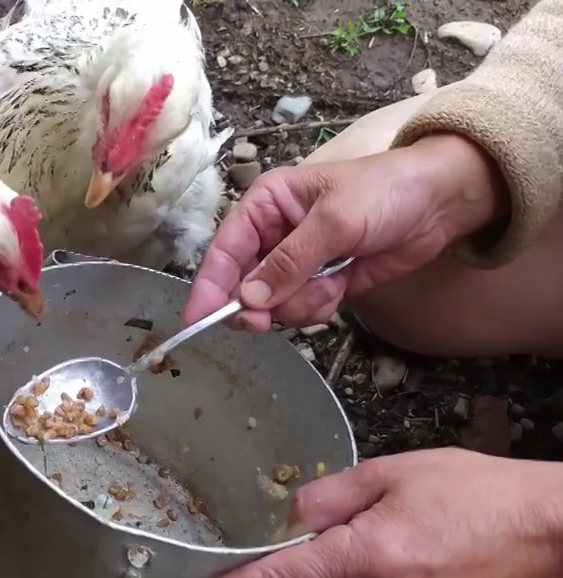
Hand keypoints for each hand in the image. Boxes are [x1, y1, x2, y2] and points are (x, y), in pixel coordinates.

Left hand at [175, 448, 562, 577]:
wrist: (546, 531)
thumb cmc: (474, 492)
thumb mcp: (391, 473)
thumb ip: (325, 497)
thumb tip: (283, 520)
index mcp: (365, 557)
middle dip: (316, 547)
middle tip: (362, 511)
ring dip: (346, 557)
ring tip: (401, 523)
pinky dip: (369, 570)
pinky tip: (409, 543)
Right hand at [185, 133, 508, 330]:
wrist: (443, 202)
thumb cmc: (385, 192)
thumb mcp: (334, 221)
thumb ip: (289, 263)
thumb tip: (247, 299)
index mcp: (265, 205)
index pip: (225, 250)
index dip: (210, 286)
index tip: (198, 320)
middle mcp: (274, 235)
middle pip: (243, 283)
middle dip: (258, 303)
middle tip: (266, 320)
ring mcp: (298, 262)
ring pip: (272, 302)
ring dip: (296, 305)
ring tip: (330, 288)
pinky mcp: (322, 282)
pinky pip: (301, 309)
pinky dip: (317, 308)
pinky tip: (341, 290)